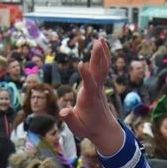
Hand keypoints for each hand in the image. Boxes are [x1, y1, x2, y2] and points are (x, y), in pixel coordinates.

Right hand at [60, 37, 123, 154]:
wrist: (103, 128)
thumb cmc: (88, 127)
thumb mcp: (77, 128)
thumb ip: (70, 119)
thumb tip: (63, 112)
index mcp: (89, 99)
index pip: (89, 85)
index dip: (86, 75)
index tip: (81, 63)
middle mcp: (96, 90)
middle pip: (99, 71)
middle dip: (98, 57)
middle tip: (97, 42)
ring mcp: (99, 86)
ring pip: (103, 67)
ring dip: (102, 53)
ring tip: (100, 39)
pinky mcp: (99, 84)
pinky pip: (103, 68)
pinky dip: (103, 56)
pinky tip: (102, 46)